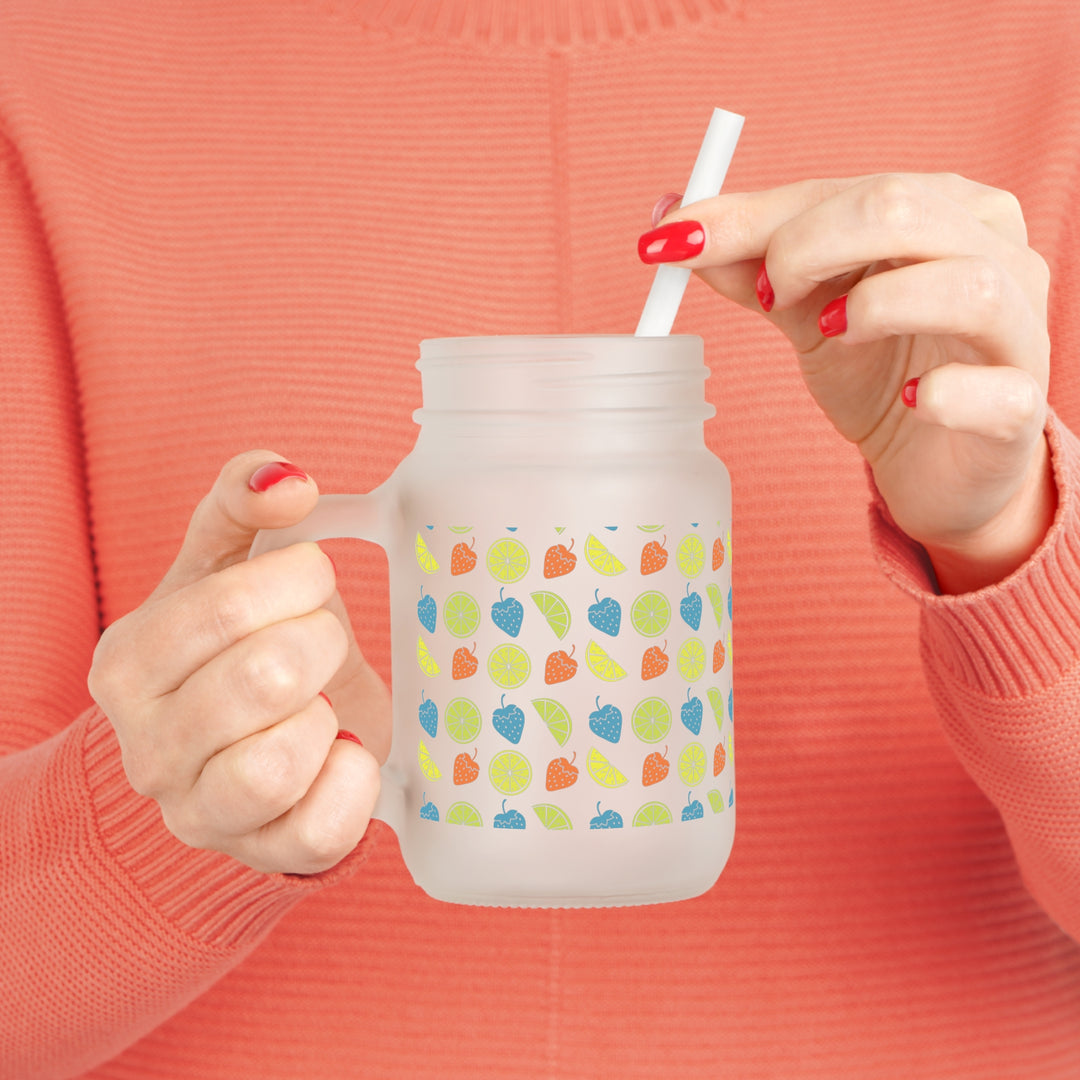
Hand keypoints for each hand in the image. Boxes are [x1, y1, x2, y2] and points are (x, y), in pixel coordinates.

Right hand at [88, 451, 388, 874]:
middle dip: (321, 644)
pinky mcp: (262, 854)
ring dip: (326, 717)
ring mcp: (199, 812)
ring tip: (321, 703)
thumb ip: (242, 502)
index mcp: (129, 663)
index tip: (311, 580)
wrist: (245, 742)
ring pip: (278, 764)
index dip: (298, 581)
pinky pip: (321, 829)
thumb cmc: (237, 645)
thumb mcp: (226, 563)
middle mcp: (147, 747)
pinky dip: (353, 780)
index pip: (227, 606)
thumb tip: (286, 479)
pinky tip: (342, 750)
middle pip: (265, 679)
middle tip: (321, 643)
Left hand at [640, 174, 1055, 592]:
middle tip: (766, 296)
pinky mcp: (1021, 407)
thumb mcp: (806, 311)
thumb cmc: (879, 370)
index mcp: (942, 210)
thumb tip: (671, 222)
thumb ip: (750, 265)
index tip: (674, 242)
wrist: (935, 462)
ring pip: (966, 284)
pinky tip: (911, 401)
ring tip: (829, 334)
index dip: (753, 216)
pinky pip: (995, 390)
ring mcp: (1019, 328)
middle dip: (807, 246)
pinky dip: (945, 393)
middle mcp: (995, 251)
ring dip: (876, 306)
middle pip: (902, 210)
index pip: (844, 190)